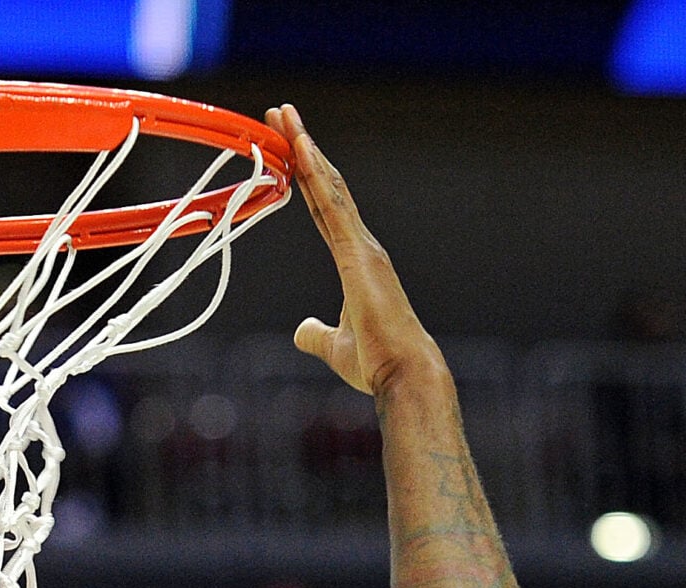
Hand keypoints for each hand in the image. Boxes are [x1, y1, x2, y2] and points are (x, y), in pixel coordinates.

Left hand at [269, 105, 444, 398]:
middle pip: (326, 186)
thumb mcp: (333, 346)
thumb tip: (301, 331)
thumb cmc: (377, 362)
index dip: (305, 177)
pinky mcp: (360, 256)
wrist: (403, 375)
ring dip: (306, 149)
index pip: (324, 209)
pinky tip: (302, 149)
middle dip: (303, 149)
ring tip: (285, 116)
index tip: (289, 148)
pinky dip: (316, 175)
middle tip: (282, 114)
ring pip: (329, 187)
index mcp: (356, 261)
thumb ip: (316, 334)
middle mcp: (362, 246)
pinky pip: (333, 208)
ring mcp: (363, 248)